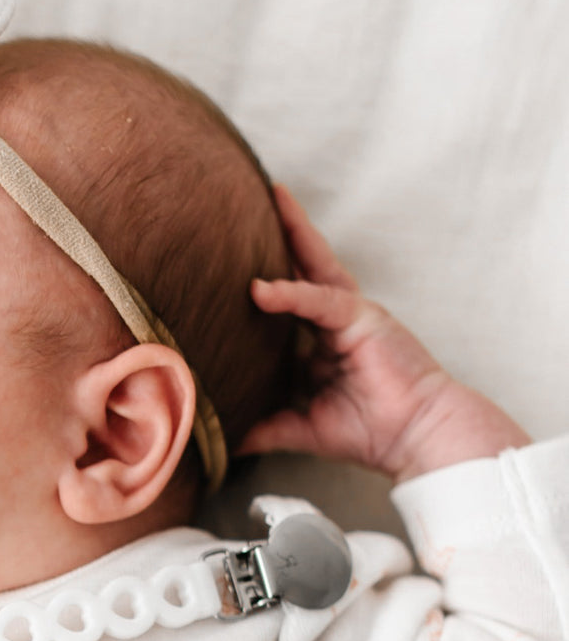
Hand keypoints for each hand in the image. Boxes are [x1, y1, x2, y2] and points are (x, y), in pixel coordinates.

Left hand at [239, 186, 528, 482]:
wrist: (414, 438)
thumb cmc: (368, 431)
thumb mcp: (301, 427)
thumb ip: (265, 426)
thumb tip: (226, 440)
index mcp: (323, 339)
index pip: (289, 297)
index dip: (265, 276)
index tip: (231, 257)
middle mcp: (337, 318)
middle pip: (304, 266)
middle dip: (282, 232)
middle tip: (248, 200)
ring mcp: (352, 313)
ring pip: (316, 266)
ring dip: (292, 232)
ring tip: (270, 199)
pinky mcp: (364, 319)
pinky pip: (321, 300)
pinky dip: (291, 294)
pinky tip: (260, 290)